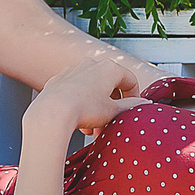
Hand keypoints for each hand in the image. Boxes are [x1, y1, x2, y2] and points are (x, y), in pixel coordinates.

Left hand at [31, 53, 146, 139]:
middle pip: (109, 87)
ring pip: (91, 90)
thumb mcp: (113, 112)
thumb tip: (143, 104)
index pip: (130, 80)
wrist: (51, 112)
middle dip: (111, 108)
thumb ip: (130, 106)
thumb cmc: (83, 110)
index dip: (135, 97)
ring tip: (93, 130)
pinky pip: (75, 92)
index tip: (132, 110)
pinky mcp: (58, 80)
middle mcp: (91, 64)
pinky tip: (79, 122)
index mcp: (109, 68)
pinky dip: (80, 105)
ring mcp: (73, 71)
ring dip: (96, 109)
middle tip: (111, 124)